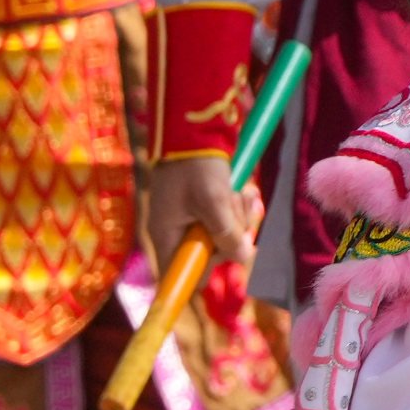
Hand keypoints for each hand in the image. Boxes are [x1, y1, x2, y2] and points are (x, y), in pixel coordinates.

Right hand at [146, 154, 256, 283]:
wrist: (193, 133)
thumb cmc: (196, 166)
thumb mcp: (213, 199)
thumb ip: (226, 232)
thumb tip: (243, 256)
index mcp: (166, 235)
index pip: (175, 275)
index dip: (196, 276)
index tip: (220, 261)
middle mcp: (175, 233)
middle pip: (209, 256)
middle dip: (230, 236)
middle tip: (236, 209)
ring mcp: (190, 222)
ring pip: (223, 237)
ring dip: (238, 217)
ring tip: (238, 192)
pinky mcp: (203, 210)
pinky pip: (226, 220)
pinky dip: (237, 208)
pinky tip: (240, 190)